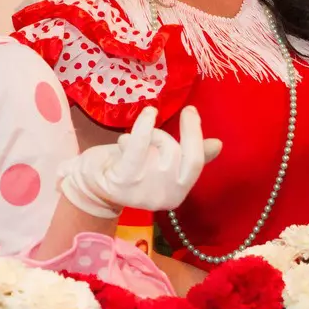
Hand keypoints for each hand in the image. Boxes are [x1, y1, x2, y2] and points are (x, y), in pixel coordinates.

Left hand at [58, 105, 221, 217]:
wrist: (91, 185)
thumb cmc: (129, 169)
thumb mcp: (160, 162)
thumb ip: (188, 155)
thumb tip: (217, 145)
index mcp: (177, 194)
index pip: (196, 163)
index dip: (195, 135)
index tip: (191, 111)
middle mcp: (165, 197)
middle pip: (179, 152)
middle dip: (164, 134)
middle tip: (154, 120)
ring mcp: (145, 192)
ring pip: (161, 147)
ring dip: (147, 134)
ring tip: (129, 141)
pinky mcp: (124, 182)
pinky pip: (140, 147)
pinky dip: (144, 127)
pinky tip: (147, 116)